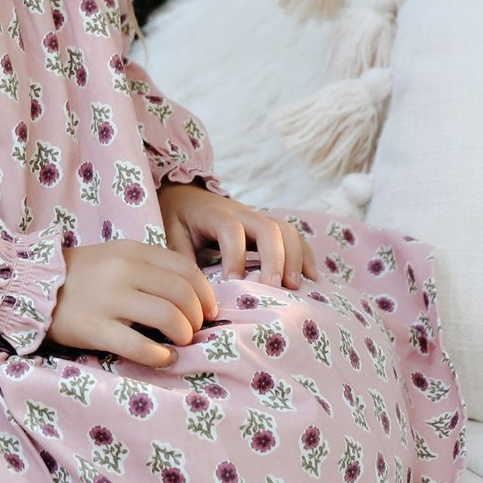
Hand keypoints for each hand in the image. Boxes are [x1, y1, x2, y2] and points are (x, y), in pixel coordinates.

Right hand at [47, 240, 216, 367]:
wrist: (31, 286)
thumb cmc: (82, 275)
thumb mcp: (117, 257)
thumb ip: (150, 268)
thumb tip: (192, 294)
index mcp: (132, 251)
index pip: (186, 269)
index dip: (205, 293)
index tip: (208, 310)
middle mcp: (124, 271)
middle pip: (182, 294)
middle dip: (197, 317)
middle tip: (193, 330)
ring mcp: (109, 300)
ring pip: (167, 317)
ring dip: (183, 334)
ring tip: (180, 343)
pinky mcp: (95, 328)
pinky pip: (139, 346)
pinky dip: (160, 356)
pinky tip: (163, 358)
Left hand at [159, 183, 317, 291]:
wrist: (187, 195)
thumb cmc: (179, 218)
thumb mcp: (171, 232)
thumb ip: (181, 255)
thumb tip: (191, 286)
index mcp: (215, 214)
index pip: (231, 230)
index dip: (234, 256)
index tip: (234, 283)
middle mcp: (242, 213)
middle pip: (268, 229)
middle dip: (275, 258)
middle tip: (275, 288)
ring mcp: (259, 218)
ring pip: (286, 231)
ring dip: (295, 258)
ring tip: (295, 287)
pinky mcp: (269, 227)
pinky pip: (294, 237)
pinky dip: (305, 255)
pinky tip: (312, 278)